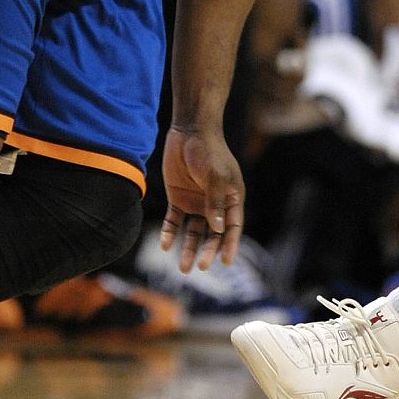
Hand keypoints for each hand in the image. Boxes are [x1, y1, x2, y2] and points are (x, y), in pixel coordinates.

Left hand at [158, 125, 244, 271]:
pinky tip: (165, 245)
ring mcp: (196, 202)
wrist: (189, 131)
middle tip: (201, 267)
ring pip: (194, 232)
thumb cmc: (209, 151)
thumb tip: (217, 229)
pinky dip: (170, 233)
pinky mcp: (178, 198)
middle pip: (213, 234)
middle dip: (208, 250)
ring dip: (189, 248)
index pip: (233, 227)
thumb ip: (215, 202)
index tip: (226, 262)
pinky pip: (174, 221)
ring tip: (184, 267)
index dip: (230, 245)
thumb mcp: (214, 176)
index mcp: (231, 198)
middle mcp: (215, 204)